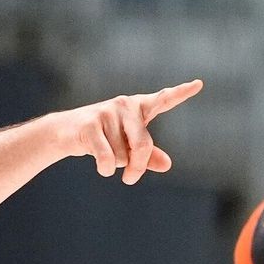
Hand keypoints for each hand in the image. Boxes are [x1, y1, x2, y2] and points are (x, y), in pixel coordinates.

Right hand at [57, 79, 203, 184]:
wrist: (64, 133)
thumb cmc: (103, 139)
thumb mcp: (127, 147)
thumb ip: (148, 155)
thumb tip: (168, 165)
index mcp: (138, 108)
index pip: (163, 100)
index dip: (180, 93)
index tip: (199, 84)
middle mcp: (125, 105)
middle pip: (143, 145)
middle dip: (137, 167)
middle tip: (130, 179)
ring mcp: (108, 112)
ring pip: (122, 155)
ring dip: (114, 164)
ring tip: (102, 152)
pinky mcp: (91, 123)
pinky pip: (107, 157)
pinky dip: (105, 168)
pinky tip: (101, 168)